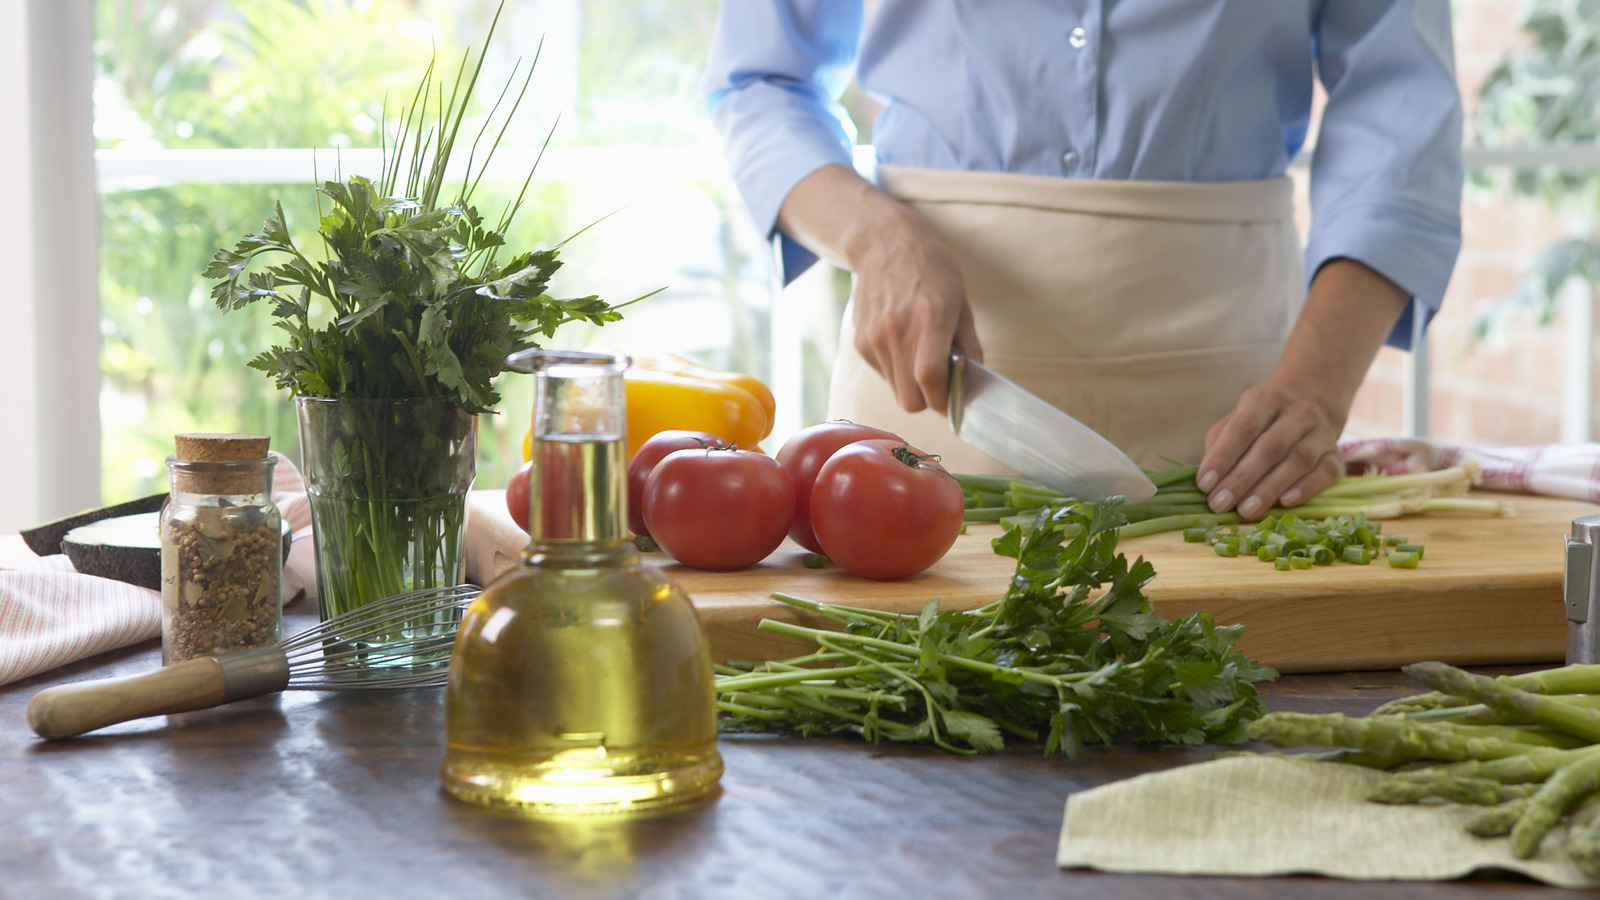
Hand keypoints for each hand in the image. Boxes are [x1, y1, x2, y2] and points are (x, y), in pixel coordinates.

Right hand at [846, 205, 979, 412]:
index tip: (953, 403)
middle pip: (910, 399)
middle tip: (940, 385)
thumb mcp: (961, 301)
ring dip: (912, 386)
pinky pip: (883, 375)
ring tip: (920, 357)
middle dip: (928, 400)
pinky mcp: (861, 343)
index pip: (930, 378)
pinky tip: (903, 344)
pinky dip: (897, 370)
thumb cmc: (930, 270)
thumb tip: (973, 383)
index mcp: (929, 318)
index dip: (944, 401)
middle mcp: (898, 331)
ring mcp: (875, 338)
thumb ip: (968, 344)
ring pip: (896, 391)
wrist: (883, 245)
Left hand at [1197, 383, 1344, 519]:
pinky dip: (1306, 489)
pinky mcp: (1336, 455)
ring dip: (1269, 488)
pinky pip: (1326, 472)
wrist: (1307, 408)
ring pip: (1299, 460)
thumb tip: (1207, 482)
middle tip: (1220, 504)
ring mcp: (1321, 432)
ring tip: (1245, 510)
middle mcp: (1298, 411)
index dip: (1223, 457)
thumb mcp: (1233, 424)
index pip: (1243, 427)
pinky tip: (1285, 503)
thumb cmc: (1258, 424)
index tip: (1204, 484)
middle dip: (1242, 478)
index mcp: (1265, 398)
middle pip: (1271, 446)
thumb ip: (1219, 447)